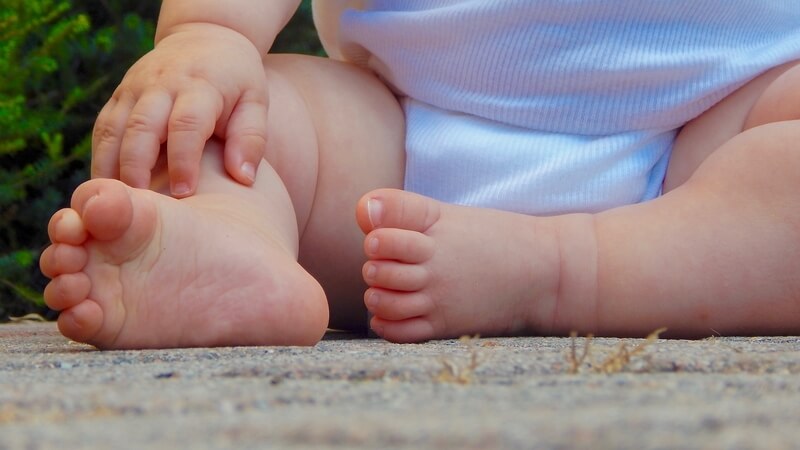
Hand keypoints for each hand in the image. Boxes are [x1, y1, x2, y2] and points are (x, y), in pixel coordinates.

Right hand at [91, 23, 268, 196]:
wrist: (205, 38)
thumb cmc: (236, 80)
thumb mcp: (255, 102)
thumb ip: (251, 139)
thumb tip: (243, 178)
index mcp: (200, 86)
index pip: (186, 124)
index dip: (183, 160)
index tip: (185, 194)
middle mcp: (161, 84)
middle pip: (141, 126)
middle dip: (137, 168)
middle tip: (141, 206)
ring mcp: (134, 88)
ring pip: (113, 129)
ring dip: (111, 168)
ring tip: (119, 206)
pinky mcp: (119, 96)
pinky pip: (103, 129)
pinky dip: (101, 160)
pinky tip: (108, 190)